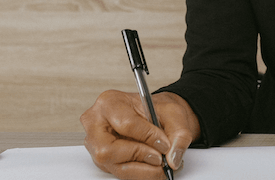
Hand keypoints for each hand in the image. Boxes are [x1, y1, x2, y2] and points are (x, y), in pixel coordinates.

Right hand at [81, 90, 200, 179]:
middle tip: (160, 157)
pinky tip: (151, 166)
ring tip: (159, 162)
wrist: (156, 115)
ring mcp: (96, 144)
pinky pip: (119, 172)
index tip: (164, 144)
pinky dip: (139, 172)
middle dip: (139, 155)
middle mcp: (96, 124)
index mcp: (110, 102)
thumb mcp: (174, 114)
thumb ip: (179, 135)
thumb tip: (173, 158)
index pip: (126, 124)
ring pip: (114, 165)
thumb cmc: (158, 110)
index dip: (147, 137)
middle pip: (109, 150)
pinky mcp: (103, 159)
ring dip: (141, 169)